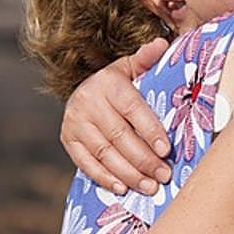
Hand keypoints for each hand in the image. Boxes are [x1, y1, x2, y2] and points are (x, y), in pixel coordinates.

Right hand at [60, 38, 172, 193]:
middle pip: (119, 135)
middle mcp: (87, 101)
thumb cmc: (119, 83)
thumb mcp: (131, 68)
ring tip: (150, 187)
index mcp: (108, 82)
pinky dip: (104, 177)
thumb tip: (161, 44)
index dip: (149, 130)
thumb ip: (147, 60)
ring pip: (104, 152)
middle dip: (144, 159)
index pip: (132, 109)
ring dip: (128, 173)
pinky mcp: (67, 139)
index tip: (167, 150)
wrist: (85, 90)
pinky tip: (122, 188)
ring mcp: (74, 121)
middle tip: (164, 175)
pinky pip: (85, 163)